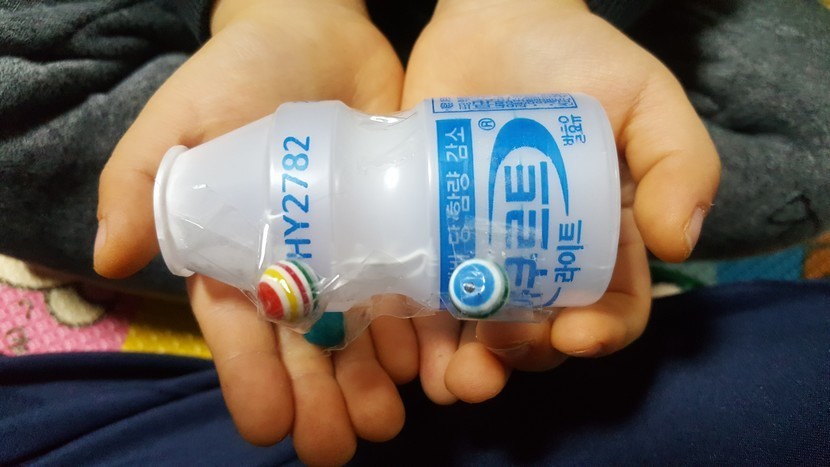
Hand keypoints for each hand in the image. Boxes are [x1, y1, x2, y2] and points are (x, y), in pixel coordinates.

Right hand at [95, 0, 413, 462]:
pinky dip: (417, 332)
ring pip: (359, 336)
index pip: (237, 334)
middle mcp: (294, 269)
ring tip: (385, 422)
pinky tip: (427, 366)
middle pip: (304, 351)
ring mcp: (349, 255)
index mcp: (235, 256)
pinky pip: (407, 293)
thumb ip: (138, 184)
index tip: (265, 427)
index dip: (249, 381)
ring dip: (371, 383)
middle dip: (318, 401)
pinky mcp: (396, 232)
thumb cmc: (239, 75)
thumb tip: (111, 255)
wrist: (317, 33)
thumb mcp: (177, 121)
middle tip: (336, 446)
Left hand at [401, 0, 720, 401]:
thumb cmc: (577, 58)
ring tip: (451, 378)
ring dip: (466, 367)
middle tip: (497, 353)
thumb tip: (679, 242)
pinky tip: (407, 351)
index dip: (600, 334)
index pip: (611, 308)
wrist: (492, 22)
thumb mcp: (647, 98)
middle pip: (538, 332)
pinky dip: (416, 334)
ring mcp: (480, 252)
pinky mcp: (428, 236)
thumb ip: (680, 161)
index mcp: (601, 241)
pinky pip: (422, 296)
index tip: (577, 334)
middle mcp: (540, 259)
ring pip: (475, 331)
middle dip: (522, 357)